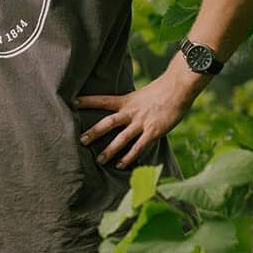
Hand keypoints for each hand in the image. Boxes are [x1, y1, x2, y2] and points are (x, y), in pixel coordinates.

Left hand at [75, 69, 199, 169]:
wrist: (179, 87)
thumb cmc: (162, 91)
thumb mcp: (141, 95)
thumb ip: (131, 105)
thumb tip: (123, 112)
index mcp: (127, 101)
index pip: (103, 100)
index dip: (88, 101)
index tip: (73, 102)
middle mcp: (131, 112)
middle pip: (108, 123)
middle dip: (94, 132)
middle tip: (81, 141)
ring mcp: (142, 122)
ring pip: (122, 138)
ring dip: (110, 150)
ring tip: (99, 160)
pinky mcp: (154, 131)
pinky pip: (139, 147)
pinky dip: (129, 157)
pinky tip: (121, 165)